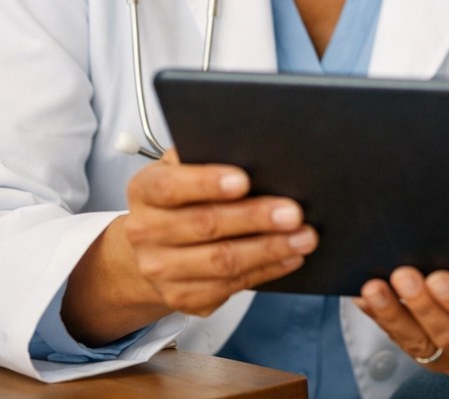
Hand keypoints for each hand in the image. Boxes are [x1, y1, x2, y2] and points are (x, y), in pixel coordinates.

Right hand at [124, 148, 318, 316]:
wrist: (154, 244)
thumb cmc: (181, 194)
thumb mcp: (184, 166)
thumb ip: (208, 156)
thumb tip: (255, 150)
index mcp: (144, 190)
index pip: (170, 186)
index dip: (206, 183)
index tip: (244, 180)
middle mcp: (146, 233)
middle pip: (205, 225)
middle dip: (255, 218)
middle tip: (294, 212)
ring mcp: (162, 271)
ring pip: (221, 262)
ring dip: (269, 249)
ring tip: (304, 237)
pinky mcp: (183, 298)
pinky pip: (231, 287)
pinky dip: (266, 270)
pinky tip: (290, 256)